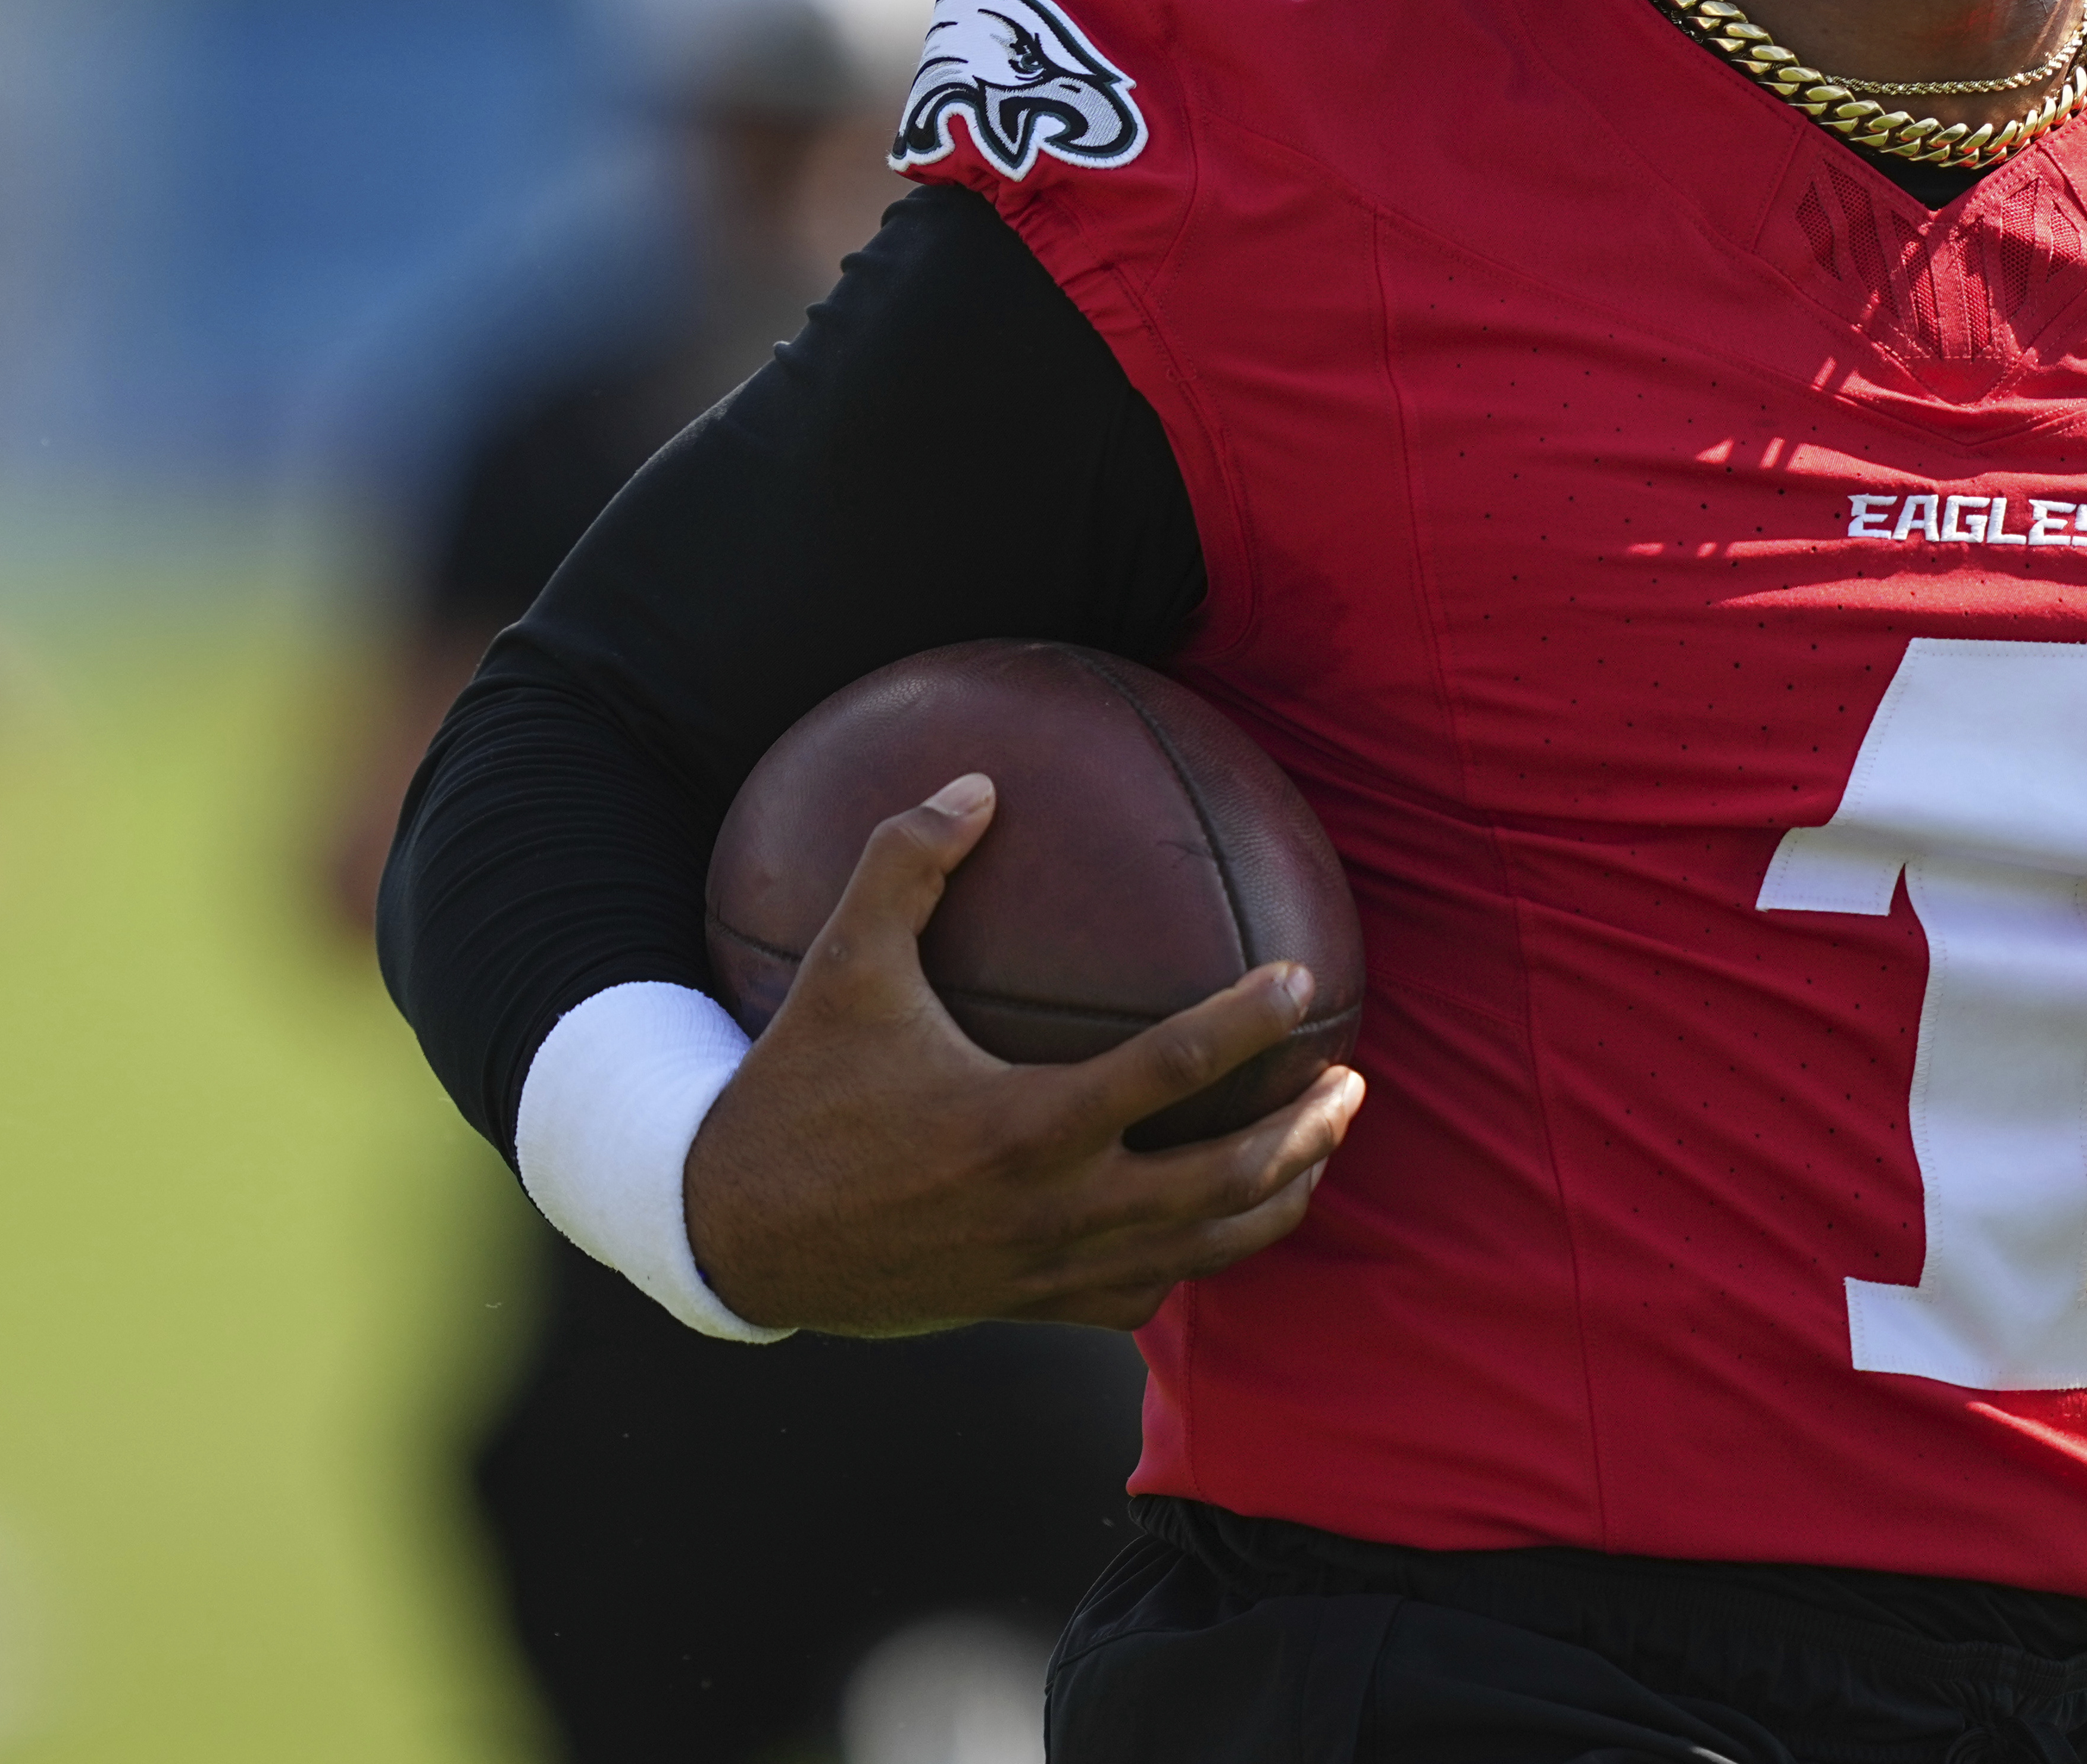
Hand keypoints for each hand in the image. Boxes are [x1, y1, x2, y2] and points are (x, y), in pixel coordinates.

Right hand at [680, 775, 1365, 1334]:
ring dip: (1275, 1199)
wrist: (735, 1234)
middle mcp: (1056, 1209)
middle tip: (1351, 1080)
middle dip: (1305, 1132)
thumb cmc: (796, 1089)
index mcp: (1027, 1125)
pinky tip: (1216, 1222)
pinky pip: (1141, 1296)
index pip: (1175, 1068)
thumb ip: (908, 863)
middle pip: (1225, 1180)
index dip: (1250, 1021)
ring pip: (1201, 1250)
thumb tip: (978, 779)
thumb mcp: (841, 963)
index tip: (1301, 979)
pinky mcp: (1028, 1307)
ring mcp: (1048, 1271)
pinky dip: (1194, 1259)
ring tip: (1319, 1149)